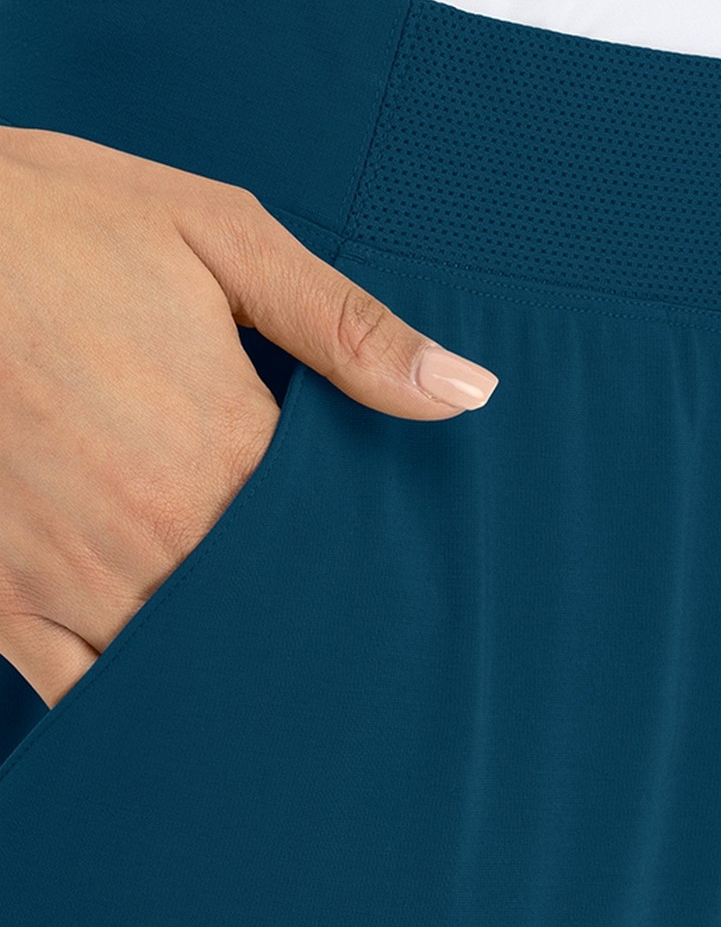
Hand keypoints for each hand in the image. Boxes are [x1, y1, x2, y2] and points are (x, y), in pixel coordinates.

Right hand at [0, 125, 498, 707]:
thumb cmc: (53, 224)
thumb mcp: (218, 239)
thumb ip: (346, 329)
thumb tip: (468, 392)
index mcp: (228, 446)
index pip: (338, 544)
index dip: (367, 557)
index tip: (390, 568)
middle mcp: (160, 532)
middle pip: (272, 614)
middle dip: (308, 621)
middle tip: (342, 634)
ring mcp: (75, 578)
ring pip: (187, 664)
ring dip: (231, 666)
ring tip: (269, 670)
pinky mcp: (1, 600)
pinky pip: (83, 693)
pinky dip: (132, 702)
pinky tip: (168, 694)